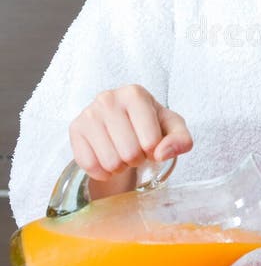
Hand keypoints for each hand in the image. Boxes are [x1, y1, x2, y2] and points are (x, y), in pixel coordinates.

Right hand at [69, 84, 192, 180]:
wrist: (124, 122)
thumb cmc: (151, 124)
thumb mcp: (173, 128)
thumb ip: (180, 140)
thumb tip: (162, 153)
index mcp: (135, 94)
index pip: (151, 141)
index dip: (154, 151)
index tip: (151, 144)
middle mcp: (109, 98)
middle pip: (129, 153)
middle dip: (137, 159)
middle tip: (135, 149)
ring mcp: (89, 113)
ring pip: (110, 162)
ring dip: (120, 166)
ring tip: (122, 153)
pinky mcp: (75, 129)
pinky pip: (90, 165)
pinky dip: (102, 171)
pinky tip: (107, 158)